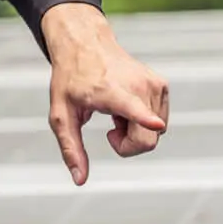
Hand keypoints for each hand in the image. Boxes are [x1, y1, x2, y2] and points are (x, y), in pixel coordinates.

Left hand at [42, 2, 168, 184]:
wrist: (85, 44)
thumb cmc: (70, 80)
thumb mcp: (61, 116)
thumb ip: (71, 148)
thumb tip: (80, 180)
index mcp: (111, 92)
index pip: (133, 108)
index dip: (146, 120)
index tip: (155, 123)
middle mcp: (138, 86)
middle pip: (147, 139)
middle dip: (129, 146)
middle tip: (110, 131)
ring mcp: (154, 84)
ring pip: (156, 133)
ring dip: (135, 132)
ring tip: (115, 112)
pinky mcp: (162, 85)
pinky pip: (160, 121)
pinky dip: (144, 122)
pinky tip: (126, 106)